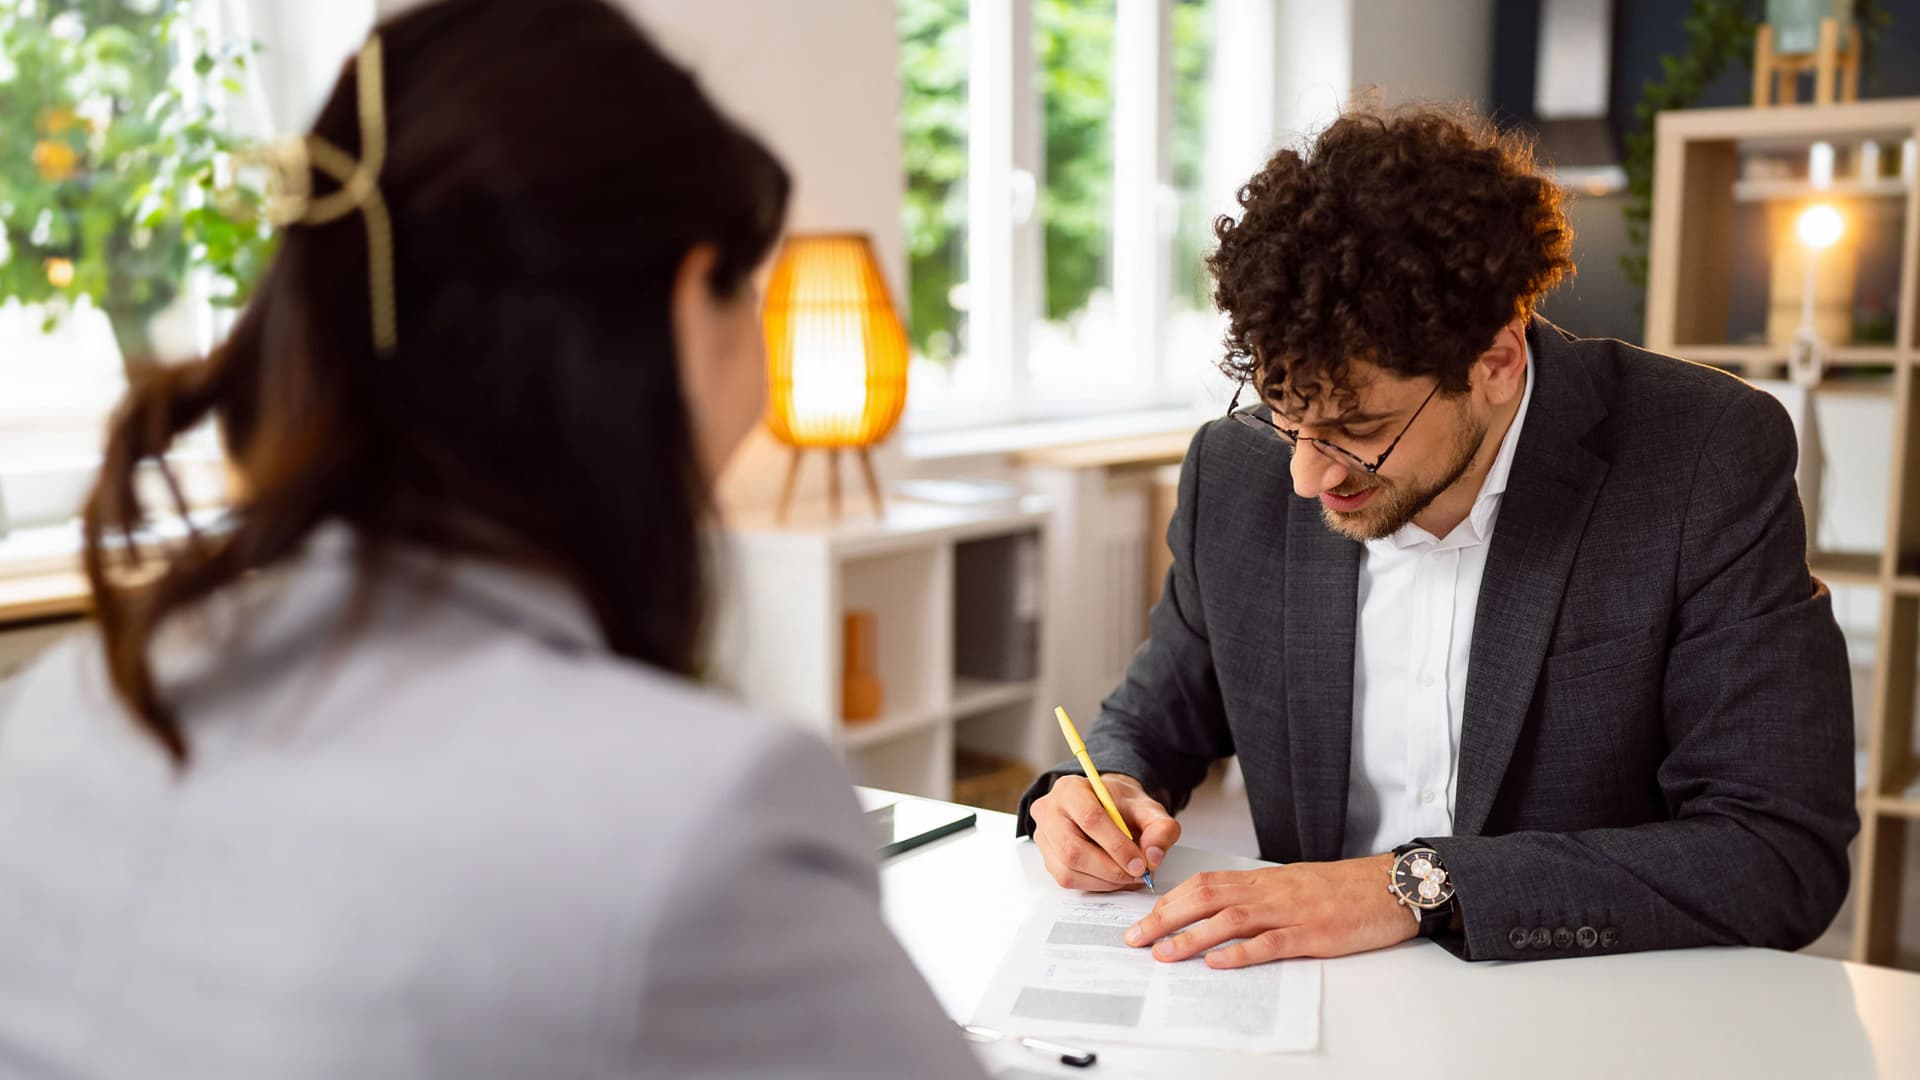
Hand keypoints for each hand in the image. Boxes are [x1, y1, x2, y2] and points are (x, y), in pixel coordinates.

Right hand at [1030, 773, 1179, 891]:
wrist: (1106, 807)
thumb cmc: (1121, 806)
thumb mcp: (1147, 807)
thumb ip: (1159, 827)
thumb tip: (1154, 856)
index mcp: (1071, 789)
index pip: (1090, 818)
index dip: (1117, 846)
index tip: (1140, 864)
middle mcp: (1049, 811)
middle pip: (1074, 849)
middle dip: (1111, 869)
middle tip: (1137, 875)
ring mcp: (1044, 837)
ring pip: (1069, 870)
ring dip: (1105, 881)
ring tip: (1129, 877)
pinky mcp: (1047, 859)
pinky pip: (1068, 880)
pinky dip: (1096, 885)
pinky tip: (1113, 878)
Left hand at [1122, 854, 1416, 967]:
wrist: (1391, 885)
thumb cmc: (1344, 889)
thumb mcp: (1295, 886)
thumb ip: (1260, 898)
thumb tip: (1223, 915)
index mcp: (1264, 880)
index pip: (1205, 884)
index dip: (1171, 900)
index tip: (1145, 916)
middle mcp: (1270, 891)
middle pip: (1206, 898)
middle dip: (1165, 918)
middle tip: (1135, 937)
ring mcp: (1291, 911)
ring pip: (1231, 919)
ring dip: (1192, 936)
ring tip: (1164, 953)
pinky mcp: (1313, 934)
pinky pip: (1272, 942)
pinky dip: (1243, 953)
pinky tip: (1219, 963)